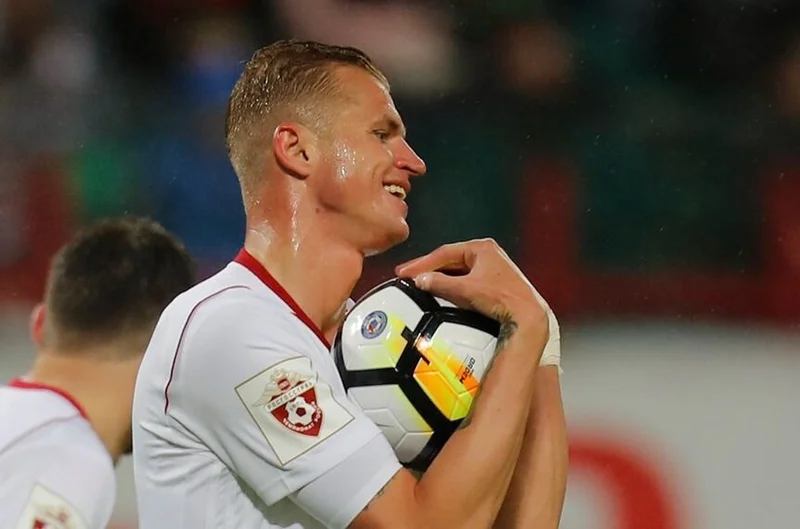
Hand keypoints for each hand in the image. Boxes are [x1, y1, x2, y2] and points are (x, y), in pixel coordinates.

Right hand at [395, 238, 548, 349]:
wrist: (527, 315)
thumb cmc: (501, 298)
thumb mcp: (466, 289)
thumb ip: (441, 283)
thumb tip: (419, 280)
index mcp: (481, 247)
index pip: (443, 253)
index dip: (422, 263)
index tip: (404, 272)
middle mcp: (487, 253)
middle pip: (450, 260)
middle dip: (429, 269)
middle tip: (408, 276)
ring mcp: (491, 267)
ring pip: (458, 270)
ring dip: (440, 277)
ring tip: (421, 283)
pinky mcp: (494, 281)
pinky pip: (466, 279)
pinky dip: (452, 284)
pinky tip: (441, 291)